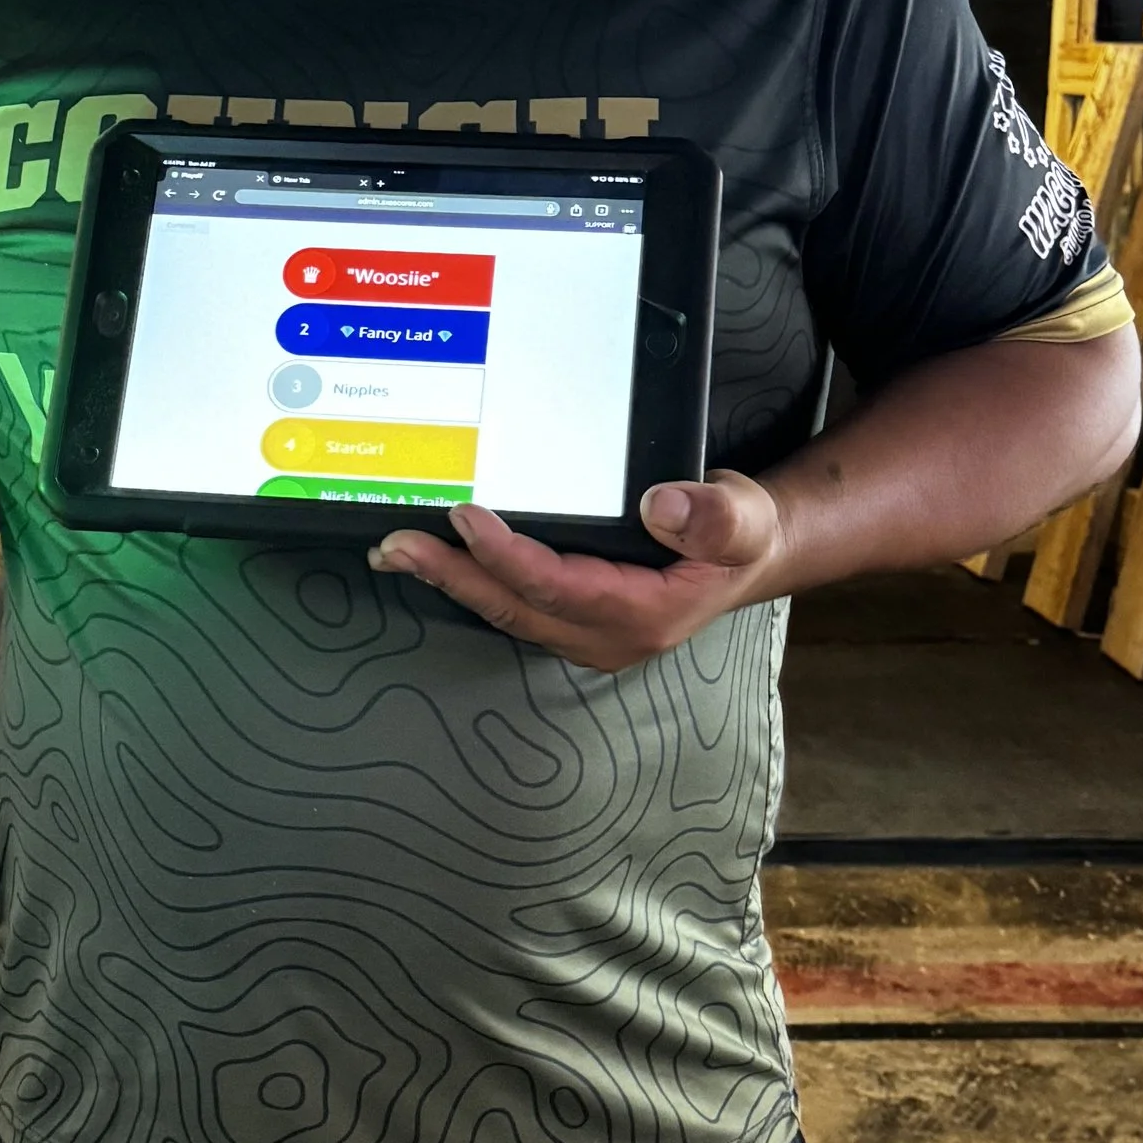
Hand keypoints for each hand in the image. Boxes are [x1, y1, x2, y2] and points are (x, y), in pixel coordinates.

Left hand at [367, 475, 789, 671]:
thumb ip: (713, 517)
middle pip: (514, 607)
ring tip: (394, 552)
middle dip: (451, 576)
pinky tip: (435, 559)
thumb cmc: (741, 534)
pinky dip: (470, 580)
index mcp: (643, 614)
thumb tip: (661, 507)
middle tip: (394, 546)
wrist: (748, 557)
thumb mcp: (744, 518)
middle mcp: (604, 635)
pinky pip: (513, 604)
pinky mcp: (572, 620)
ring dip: (449, 580)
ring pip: (506, 611)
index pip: (558, 586)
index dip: (507, 556)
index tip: (465, 518)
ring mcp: (585, 634)